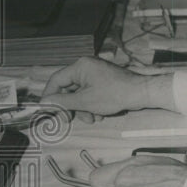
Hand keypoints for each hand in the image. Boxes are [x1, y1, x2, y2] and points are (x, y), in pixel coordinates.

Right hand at [41, 57, 165, 122]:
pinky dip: (93, 105)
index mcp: (80, 66)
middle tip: (70, 120)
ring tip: (93, 119)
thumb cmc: (114, 95)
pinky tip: (100, 114)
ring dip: (84, 109)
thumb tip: (44, 102)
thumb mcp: (85, 101)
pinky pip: (91, 94)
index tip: (47, 110)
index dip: (50, 96)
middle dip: (72, 106)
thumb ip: (62, 101)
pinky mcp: (104, 81)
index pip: (56, 80)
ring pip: (80, 94)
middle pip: (69, 89)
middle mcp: (86, 67)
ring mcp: (96, 74)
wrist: (141, 93)